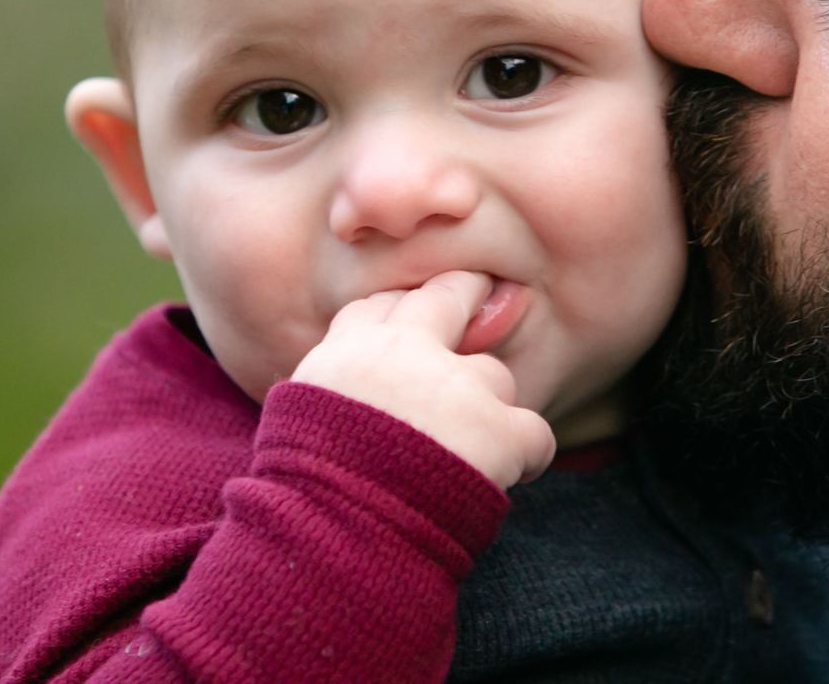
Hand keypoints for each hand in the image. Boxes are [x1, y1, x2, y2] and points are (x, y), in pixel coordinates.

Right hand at [291, 270, 556, 488]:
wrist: (334, 532)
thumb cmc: (305, 484)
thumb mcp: (294, 415)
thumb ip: (326, 386)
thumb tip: (322, 386)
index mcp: (351, 348)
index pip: (382, 307)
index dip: (400, 317)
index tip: (409, 333)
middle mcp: (408, 351)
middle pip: (448, 297)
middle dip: (467, 296)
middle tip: (481, 298)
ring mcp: (458, 387)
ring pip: (494, 375)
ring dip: (486, 407)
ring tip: (467, 450)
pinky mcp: (498, 431)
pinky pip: (534, 434)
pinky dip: (527, 455)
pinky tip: (510, 474)